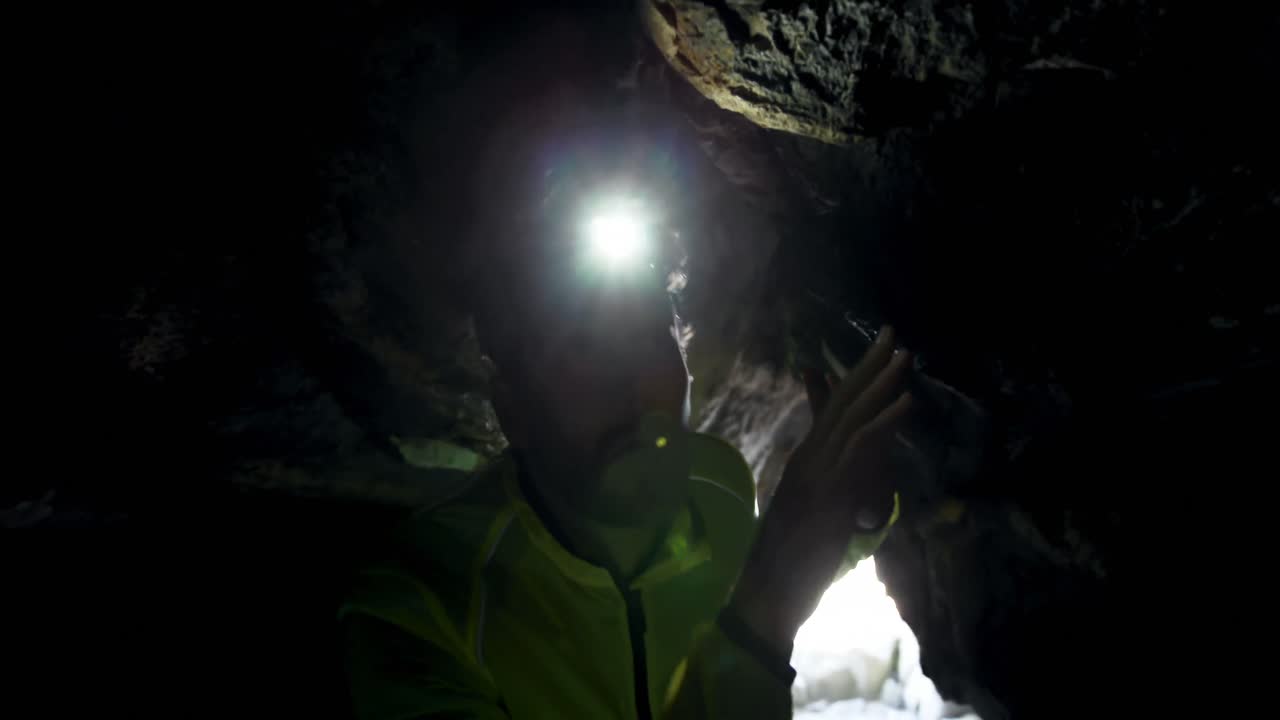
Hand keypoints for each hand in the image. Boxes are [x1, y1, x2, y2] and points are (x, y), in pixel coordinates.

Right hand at [728, 326, 912, 653]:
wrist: (765, 592)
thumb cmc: (786, 560)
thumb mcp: (810, 513)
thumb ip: (830, 486)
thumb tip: (849, 472)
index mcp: (804, 460)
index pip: (832, 409)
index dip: (855, 377)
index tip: (877, 351)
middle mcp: (808, 458)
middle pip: (842, 402)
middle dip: (870, 366)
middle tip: (894, 334)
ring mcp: (818, 473)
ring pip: (852, 417)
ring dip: (882, 385)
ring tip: (904, 357)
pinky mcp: (830, 493)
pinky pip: (860, 448)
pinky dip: (884, 421)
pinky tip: (905, 401)